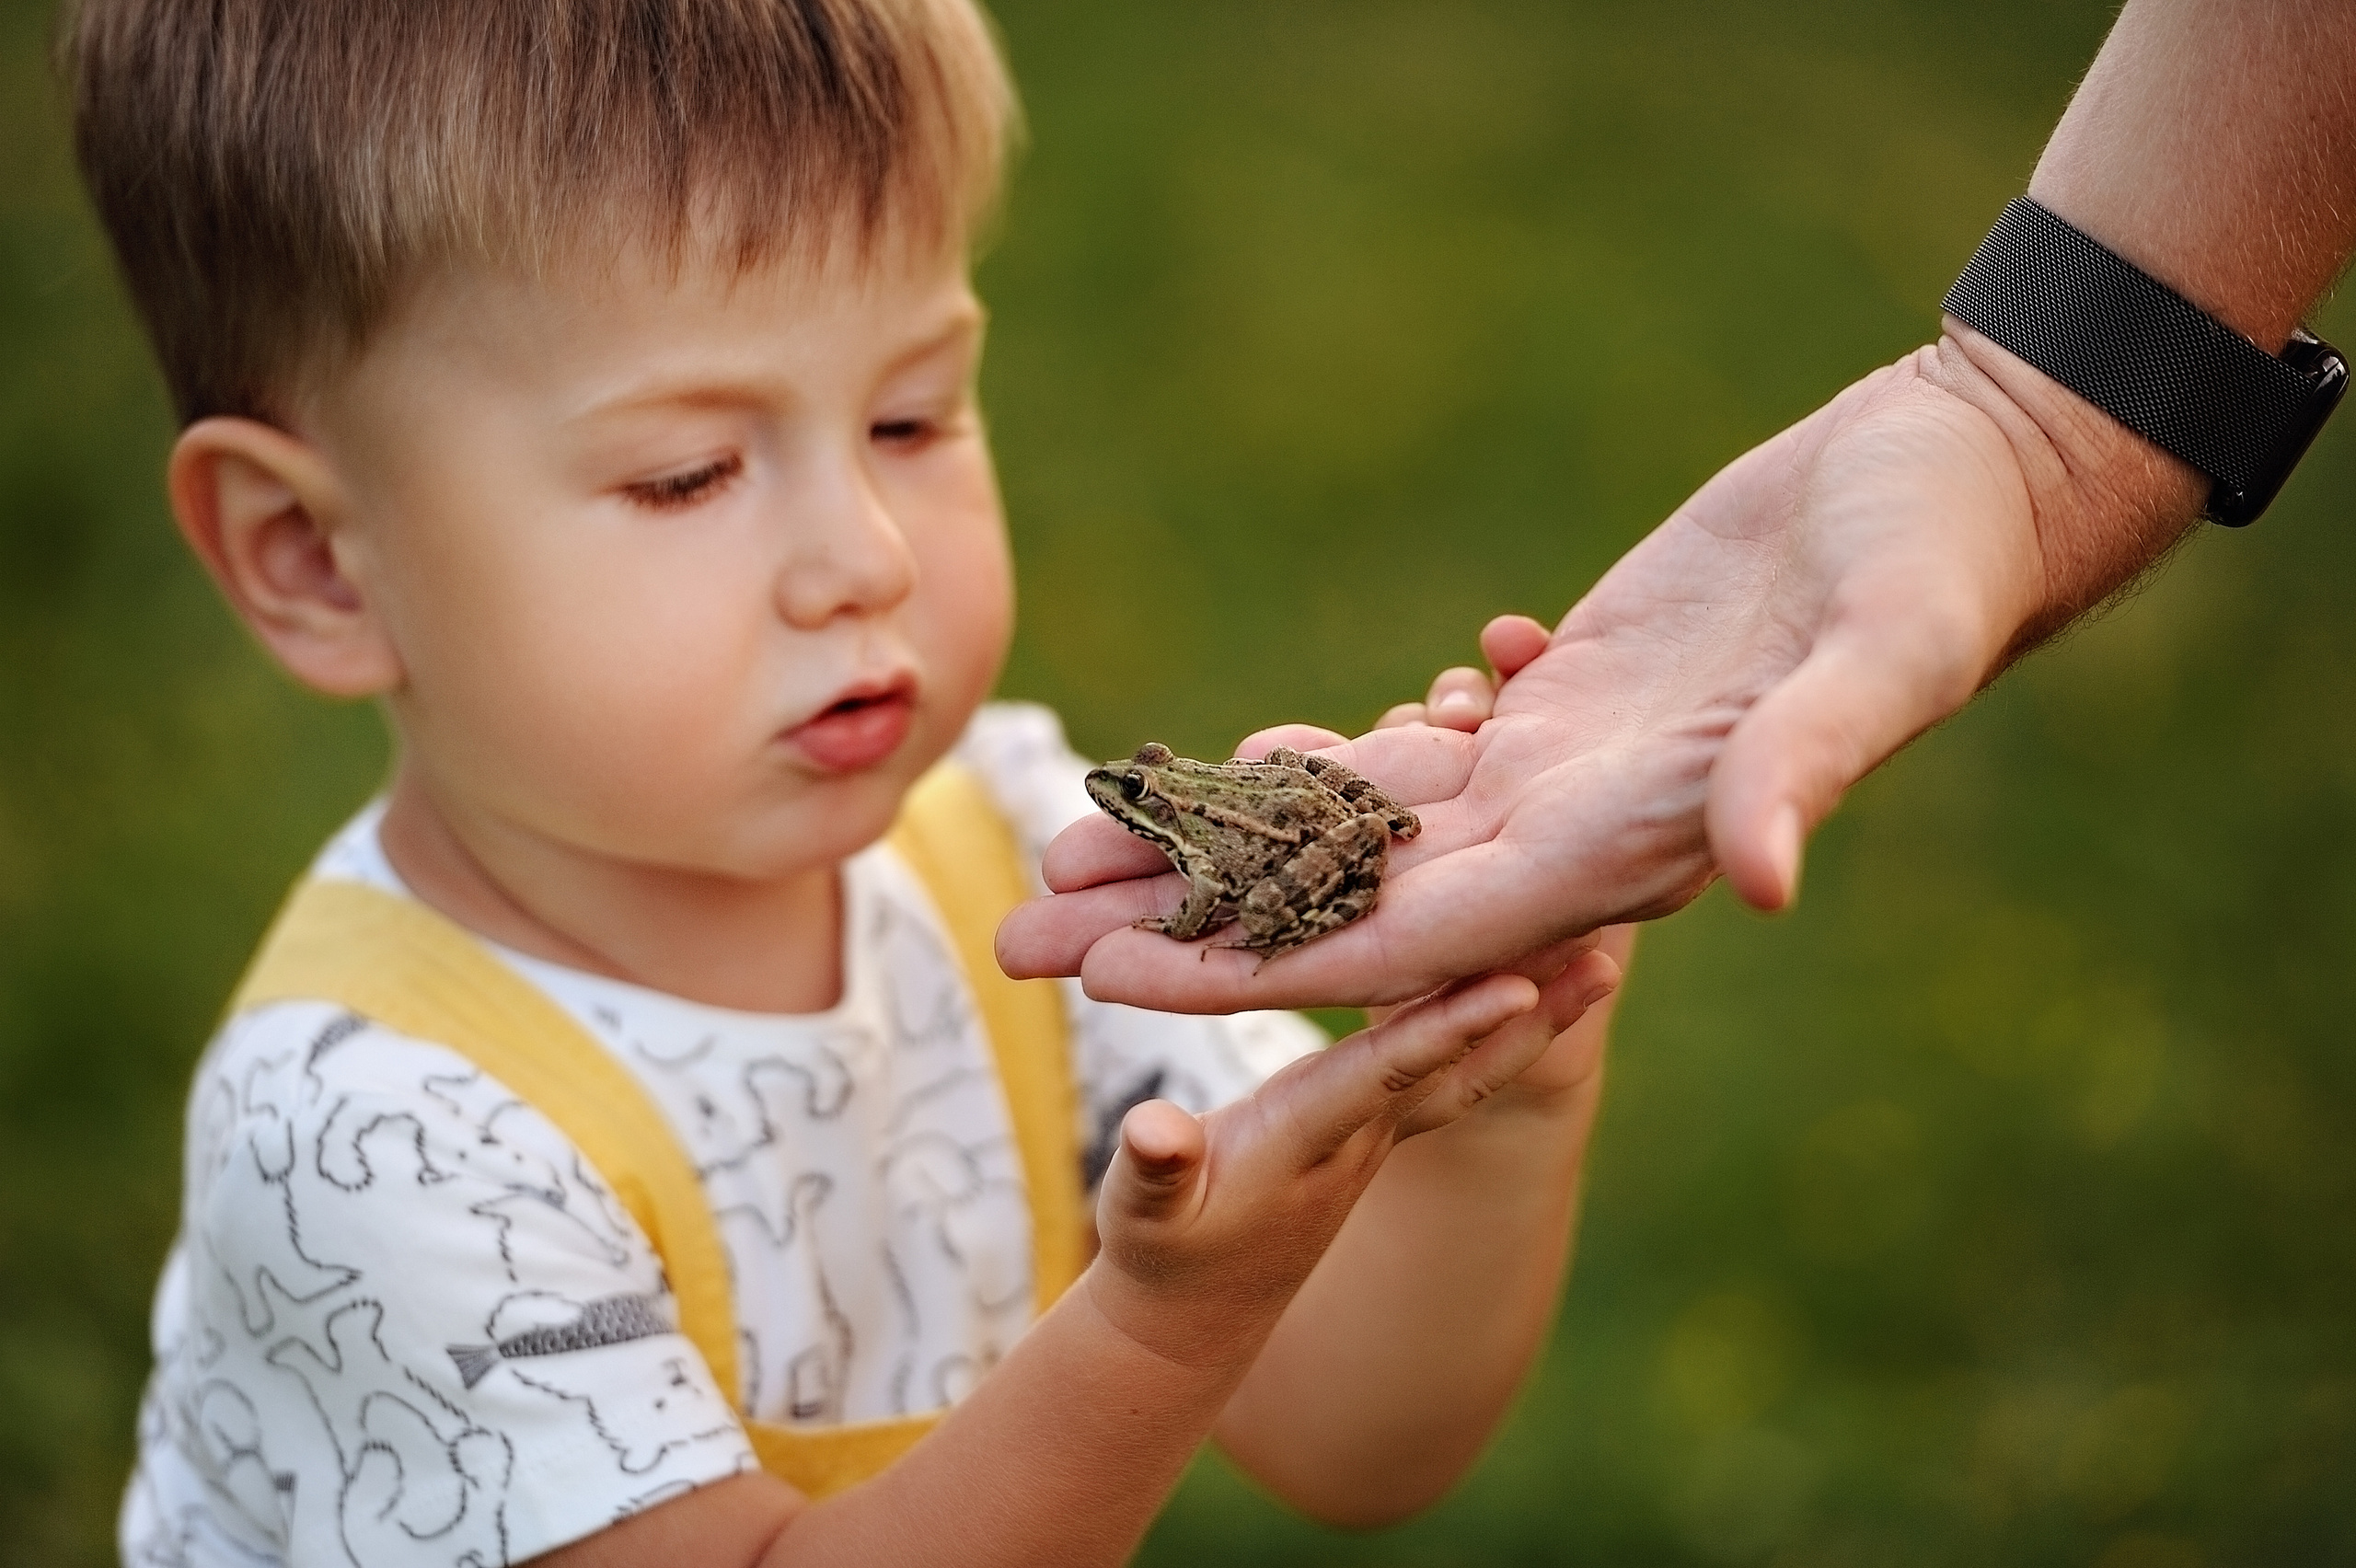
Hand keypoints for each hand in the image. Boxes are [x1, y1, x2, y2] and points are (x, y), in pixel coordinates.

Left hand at [999, 326, 2200, 1010]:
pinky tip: (1204, 773)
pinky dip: (1299, 769)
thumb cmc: (1938, 563)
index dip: (1261, 966)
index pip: (1412, 934)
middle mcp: (1571, 835)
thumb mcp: (1884, 654)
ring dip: (1211, 853)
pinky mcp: (1552, 710)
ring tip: (1062, 854)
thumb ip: (1806, 767)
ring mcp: (1553, 776)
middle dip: (1181, 932)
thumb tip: (1758, 881)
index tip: (1118, 982)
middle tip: (1015, 947)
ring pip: (1344, 835)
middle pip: (1338, 907)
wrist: (1952, 489)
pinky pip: (1399, 758)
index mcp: (1627, 843)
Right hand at [1085, 957, 1613, 1367]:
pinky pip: (1442, 1064)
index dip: (1448, 1029)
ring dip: (1534, 1019)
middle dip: (1534, 1020)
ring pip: (1468, 1068)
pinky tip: (1519, 971)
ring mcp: (1372, 1134)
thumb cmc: (1159, 1251)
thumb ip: (1152, 1167)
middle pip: (1463, 1071)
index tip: (1518, 983)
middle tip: (1611, 960)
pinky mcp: (1368, 1125)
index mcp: (1308, 1137)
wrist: (1191, 1320)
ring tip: (1602, 959)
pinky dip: (1488, 1021)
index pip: (1389, 1075)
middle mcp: (1360, 1135)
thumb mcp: (1140, 1211)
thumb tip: (1154, 1132)